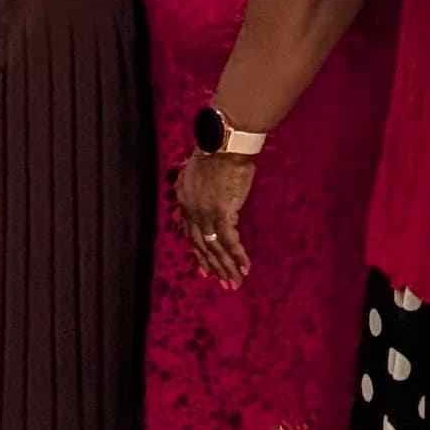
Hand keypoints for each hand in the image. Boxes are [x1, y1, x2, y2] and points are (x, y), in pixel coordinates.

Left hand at [175, 146, 255, 286]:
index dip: (198, 253)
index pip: (189, 234)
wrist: (223, 144)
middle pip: (200, 245)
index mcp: (184, 200)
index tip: (205, 270)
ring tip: (235, 283)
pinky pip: (229, 240)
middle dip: (213, 267)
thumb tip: (204, 195)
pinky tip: (245, 268)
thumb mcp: (197, 171)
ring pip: (214, 247)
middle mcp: (190, 210)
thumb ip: (197, 187)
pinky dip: (237, 255)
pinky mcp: (221, 212)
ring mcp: (204, 212)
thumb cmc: (215, 153)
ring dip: (226, 267)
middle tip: (224, 284)